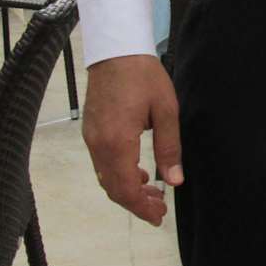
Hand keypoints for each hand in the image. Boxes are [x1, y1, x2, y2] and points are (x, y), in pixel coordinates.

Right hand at [82, 54, 182, 225]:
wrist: (116, 50)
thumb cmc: (143, 76)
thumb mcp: (166, 111)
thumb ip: (169, 148)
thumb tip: (175, 181)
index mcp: (117, 142)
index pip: (126, 188)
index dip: (142, 207)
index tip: (159, 216)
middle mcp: (99, 145)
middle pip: (113, 188)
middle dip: (135, 203)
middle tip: (159, 210)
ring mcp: (91, 138)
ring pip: (106, 177)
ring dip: (127, 189)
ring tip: (152, 192)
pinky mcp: (91, 130)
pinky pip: (102, 163)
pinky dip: (118, 174)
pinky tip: (139, 171)